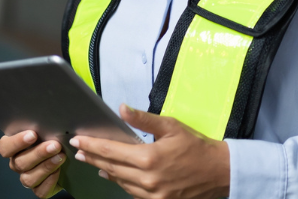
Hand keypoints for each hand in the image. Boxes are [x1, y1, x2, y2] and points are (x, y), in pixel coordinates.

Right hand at [0, 130, 65, 196]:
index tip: (33, 134)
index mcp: (14, 146)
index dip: (16, 142)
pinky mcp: (39, 189)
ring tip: (61, 156)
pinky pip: (40, 191)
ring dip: (46, 166)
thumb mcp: (49, 128)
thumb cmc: (55, 136)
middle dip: (38, 153)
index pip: (5, 146)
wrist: (70, 154)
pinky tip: (59, 170)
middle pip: (19, 162)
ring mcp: (27, 177)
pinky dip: (50, 181)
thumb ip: (44, 125)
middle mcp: (18, 163)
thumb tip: (49, 120)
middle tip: (54, 145)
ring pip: (28, 178)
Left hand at [71, 104, 229, 198]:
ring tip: (94, 161)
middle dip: (93, 158)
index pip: (111, 151)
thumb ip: (143, 119)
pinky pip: (132, 193)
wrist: (219, 172)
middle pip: (111, 168)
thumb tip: (121, 108)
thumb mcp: (171, 126)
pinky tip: (115, 175)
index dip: (91, 146)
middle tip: (79, 151)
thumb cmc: (196, 146)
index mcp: (148, 158)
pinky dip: (121, 182)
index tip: (77, 141)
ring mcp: (151, 195)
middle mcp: (146, 179)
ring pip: (120, 182)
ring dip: (105, 170)